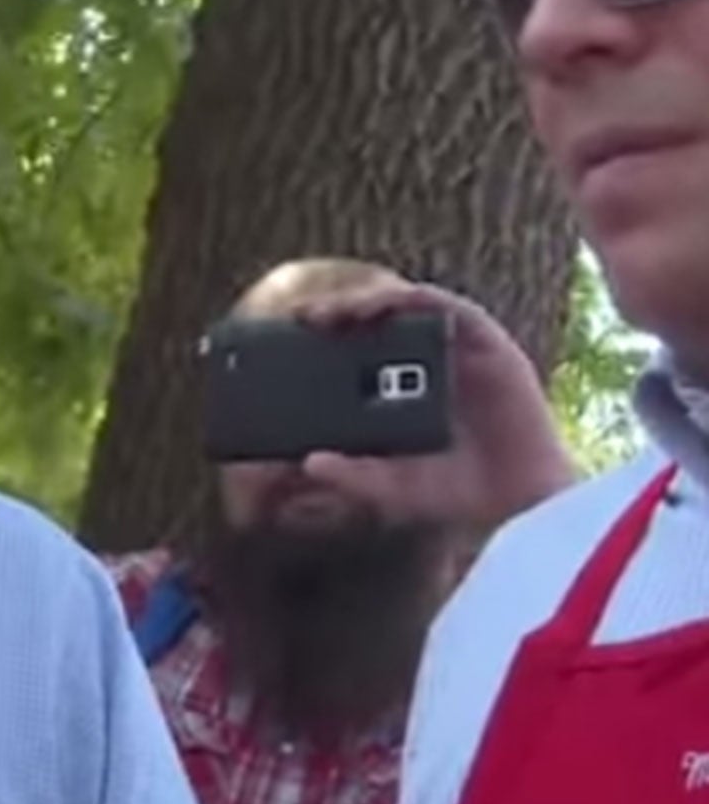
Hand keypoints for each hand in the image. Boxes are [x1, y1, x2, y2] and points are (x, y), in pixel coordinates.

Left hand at [292, 279, 577, 534]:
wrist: (518, 504)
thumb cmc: (455, 492)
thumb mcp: (391, 487)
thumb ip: (353, 476)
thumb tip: (309, 463)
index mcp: (396, 390)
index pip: (353, 350)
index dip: (321, 339)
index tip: (286, 339)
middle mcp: (424, 364)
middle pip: (375, 321)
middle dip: (337, 311)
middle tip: (301, 317)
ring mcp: (457, 352)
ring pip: (408, 308)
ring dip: (370, 300)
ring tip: (337, 310)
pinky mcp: (490, 345)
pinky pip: (452, 308)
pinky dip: (418, 301)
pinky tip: (392, 302)